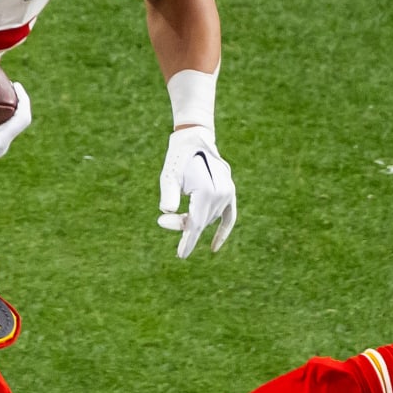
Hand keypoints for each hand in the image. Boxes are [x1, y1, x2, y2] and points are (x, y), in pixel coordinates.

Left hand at [158, 126, 236, 256]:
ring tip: (174, 214)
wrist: (195, 138)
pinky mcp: (230, 194)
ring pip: (210, 218)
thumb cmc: (179, 157)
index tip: (181, 255)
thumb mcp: (169, 173)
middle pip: (201, 221)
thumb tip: (166, 210)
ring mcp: (228, 194)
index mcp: (208, 190)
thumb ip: (168, 192)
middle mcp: (222, 194)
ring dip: (193, 221)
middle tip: (162, 221)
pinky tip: (213, 246)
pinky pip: (229, 217)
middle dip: (182, 226)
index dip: (188, 240)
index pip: (197, 223)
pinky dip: (222, 231)